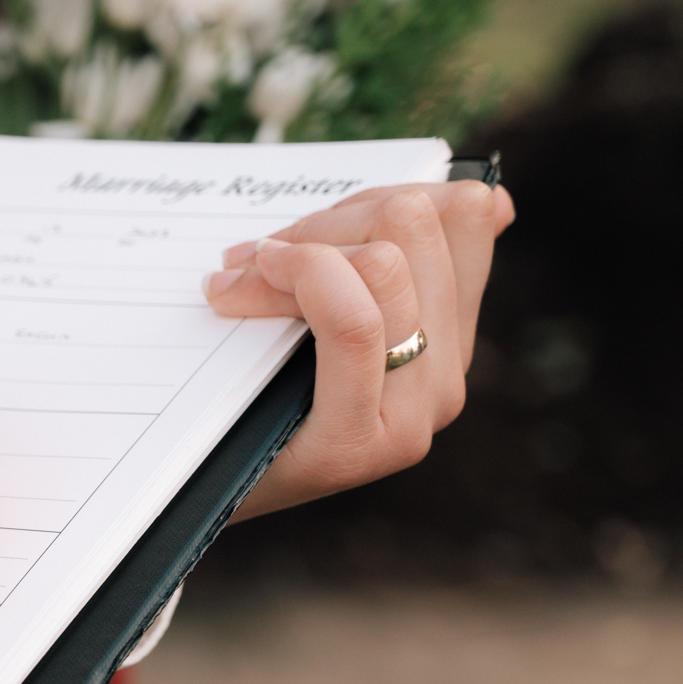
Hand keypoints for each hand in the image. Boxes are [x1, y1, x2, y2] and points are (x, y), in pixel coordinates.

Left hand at [204, 181, 515, 519]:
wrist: (187, 490)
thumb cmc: (246, 387)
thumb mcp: (320, 304)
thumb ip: (383, 250)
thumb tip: (495, 201)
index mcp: (451, 336)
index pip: (465, 212)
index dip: (370, 193)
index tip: (303, 229)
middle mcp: (448, 379)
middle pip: (414, 222)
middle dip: (321, 220)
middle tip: (252, 258)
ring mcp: (414, 419)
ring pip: (385, 263)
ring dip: (292, 252)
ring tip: (234, 281)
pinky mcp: (360, 447)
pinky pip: (351, 324)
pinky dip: (288, 284)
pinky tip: (232, 296)